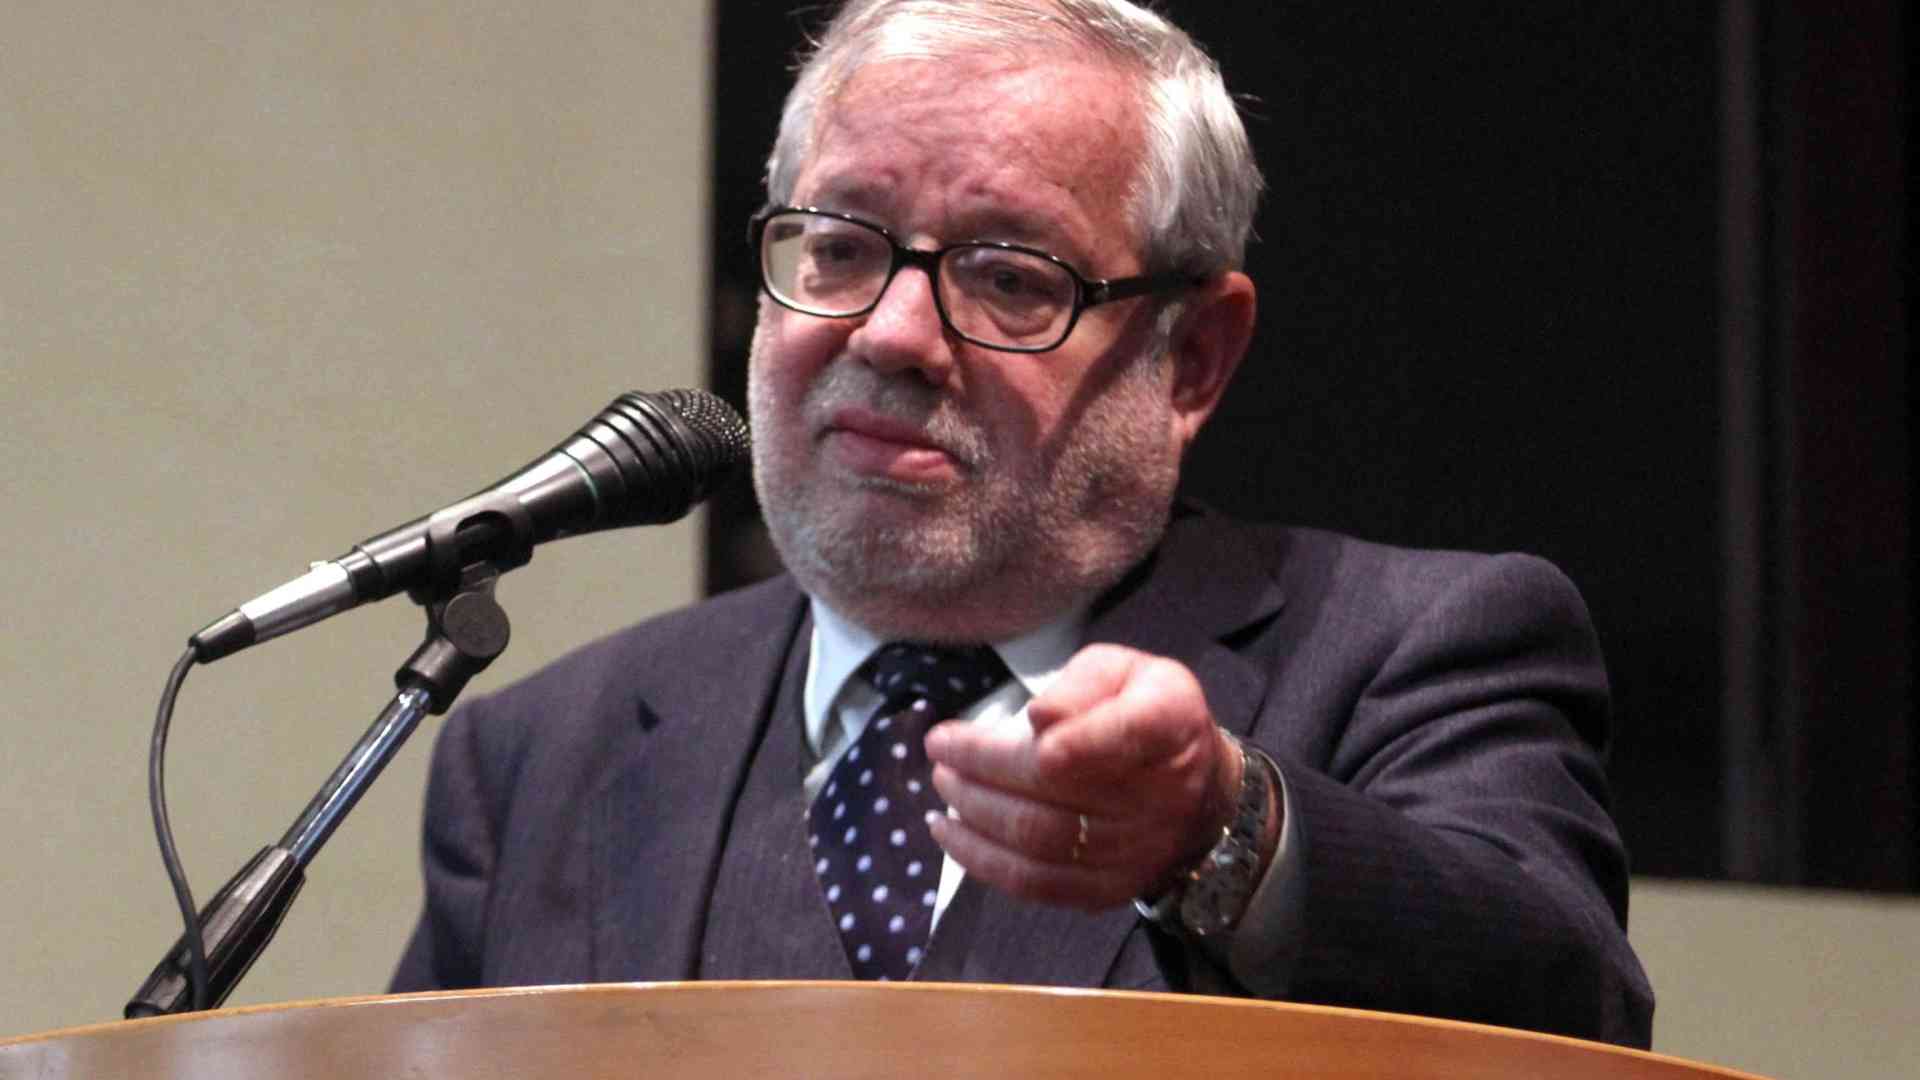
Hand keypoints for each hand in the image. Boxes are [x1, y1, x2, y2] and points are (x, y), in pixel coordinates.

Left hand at [923, 643, 1240, 909]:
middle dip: (984, 770)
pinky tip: (951, 834)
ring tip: (943, 785)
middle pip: (1059, 790)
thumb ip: (1083, 682)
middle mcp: (1161, 794)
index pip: (1123, 733)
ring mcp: (1136, 850)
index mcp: (1168, 723)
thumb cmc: (1140, 715)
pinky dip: (984, 861)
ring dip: (975, 814)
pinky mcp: (1109, 889)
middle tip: (941, 752)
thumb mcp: (1124, 671)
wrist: (1195, 792)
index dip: (1072, 736)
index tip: (1018, 723)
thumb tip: (1039, 716)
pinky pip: (1038, 884)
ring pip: (1040, 841)